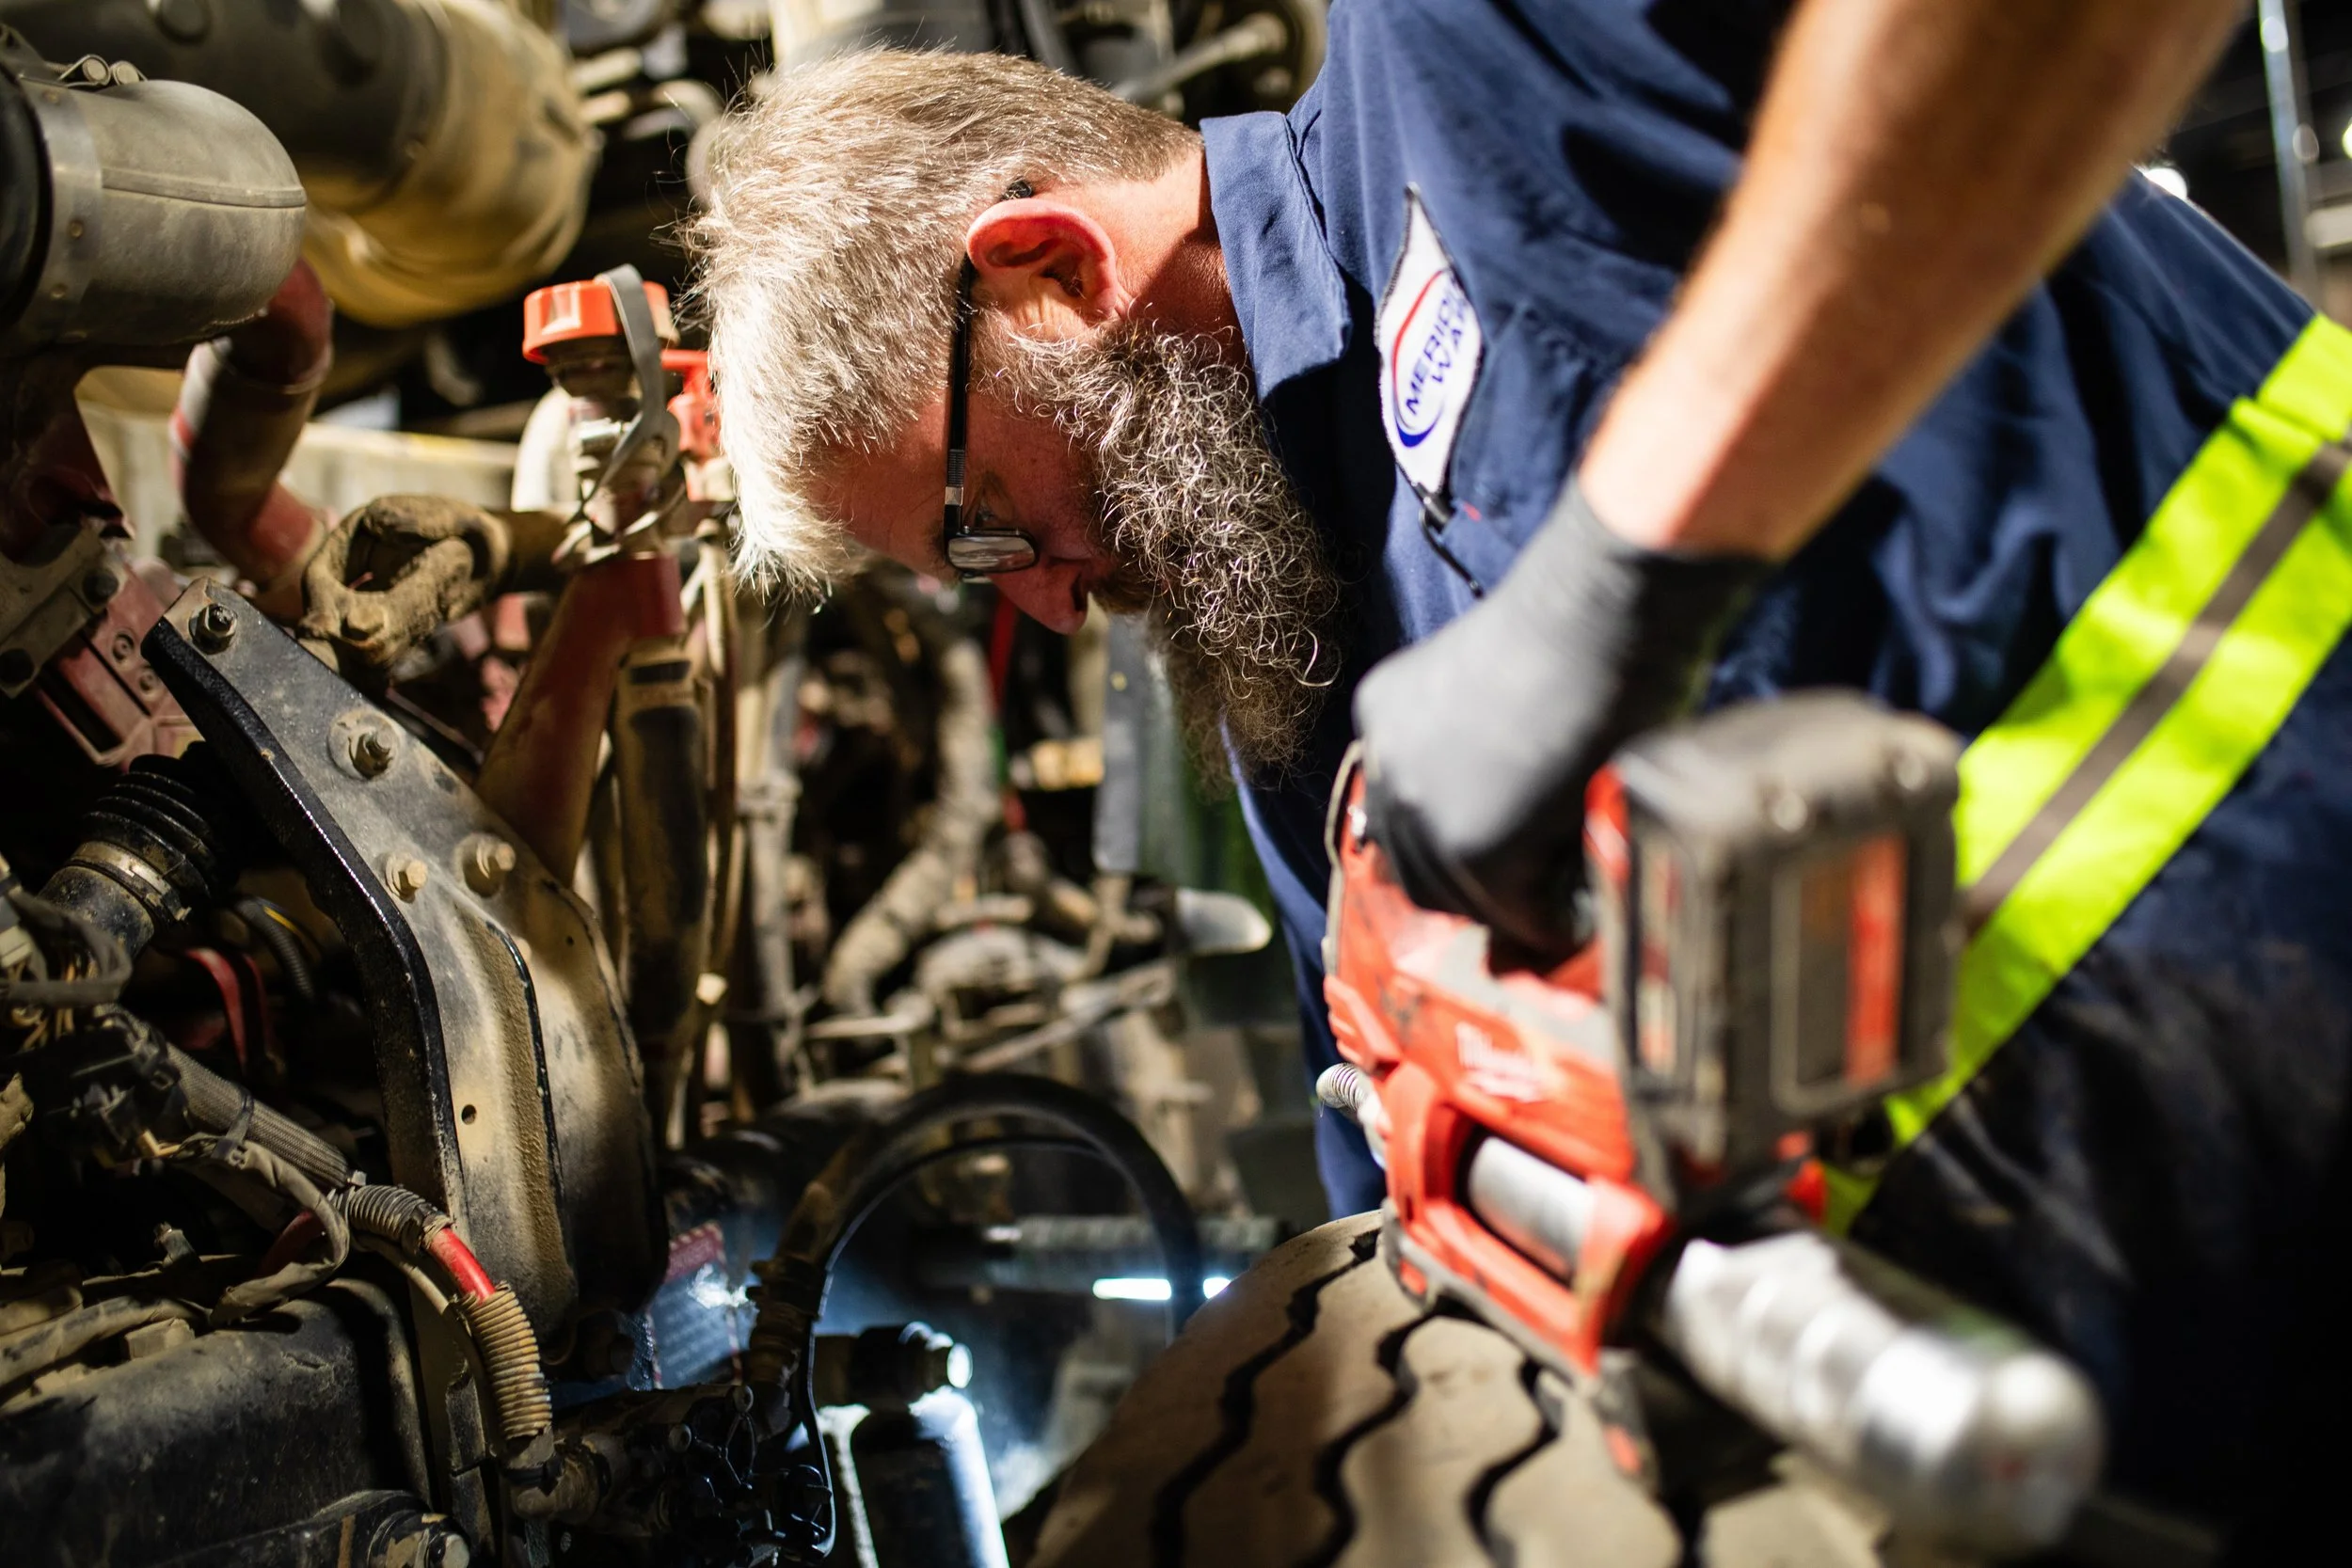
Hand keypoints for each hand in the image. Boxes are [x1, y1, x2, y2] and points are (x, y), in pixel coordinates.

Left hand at [1354, 482, 1769, 959]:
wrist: (1605, 610)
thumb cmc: (1578, 629)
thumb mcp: (1495, 686)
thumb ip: (1476, 744)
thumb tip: (1510, 811)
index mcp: (1383, 715)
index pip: (1400, 818)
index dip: (1455, 849)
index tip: (1509, 861)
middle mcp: (1386, 763)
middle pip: (1415, 868)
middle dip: (1476, 890)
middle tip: (1538, 896)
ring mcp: (1424, 808)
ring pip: (1460, 899)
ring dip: (1514, 909)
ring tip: (1567, 901)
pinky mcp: (1476, 847)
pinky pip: (1515, 911)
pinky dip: (1552, 919)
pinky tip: (1587, 905)